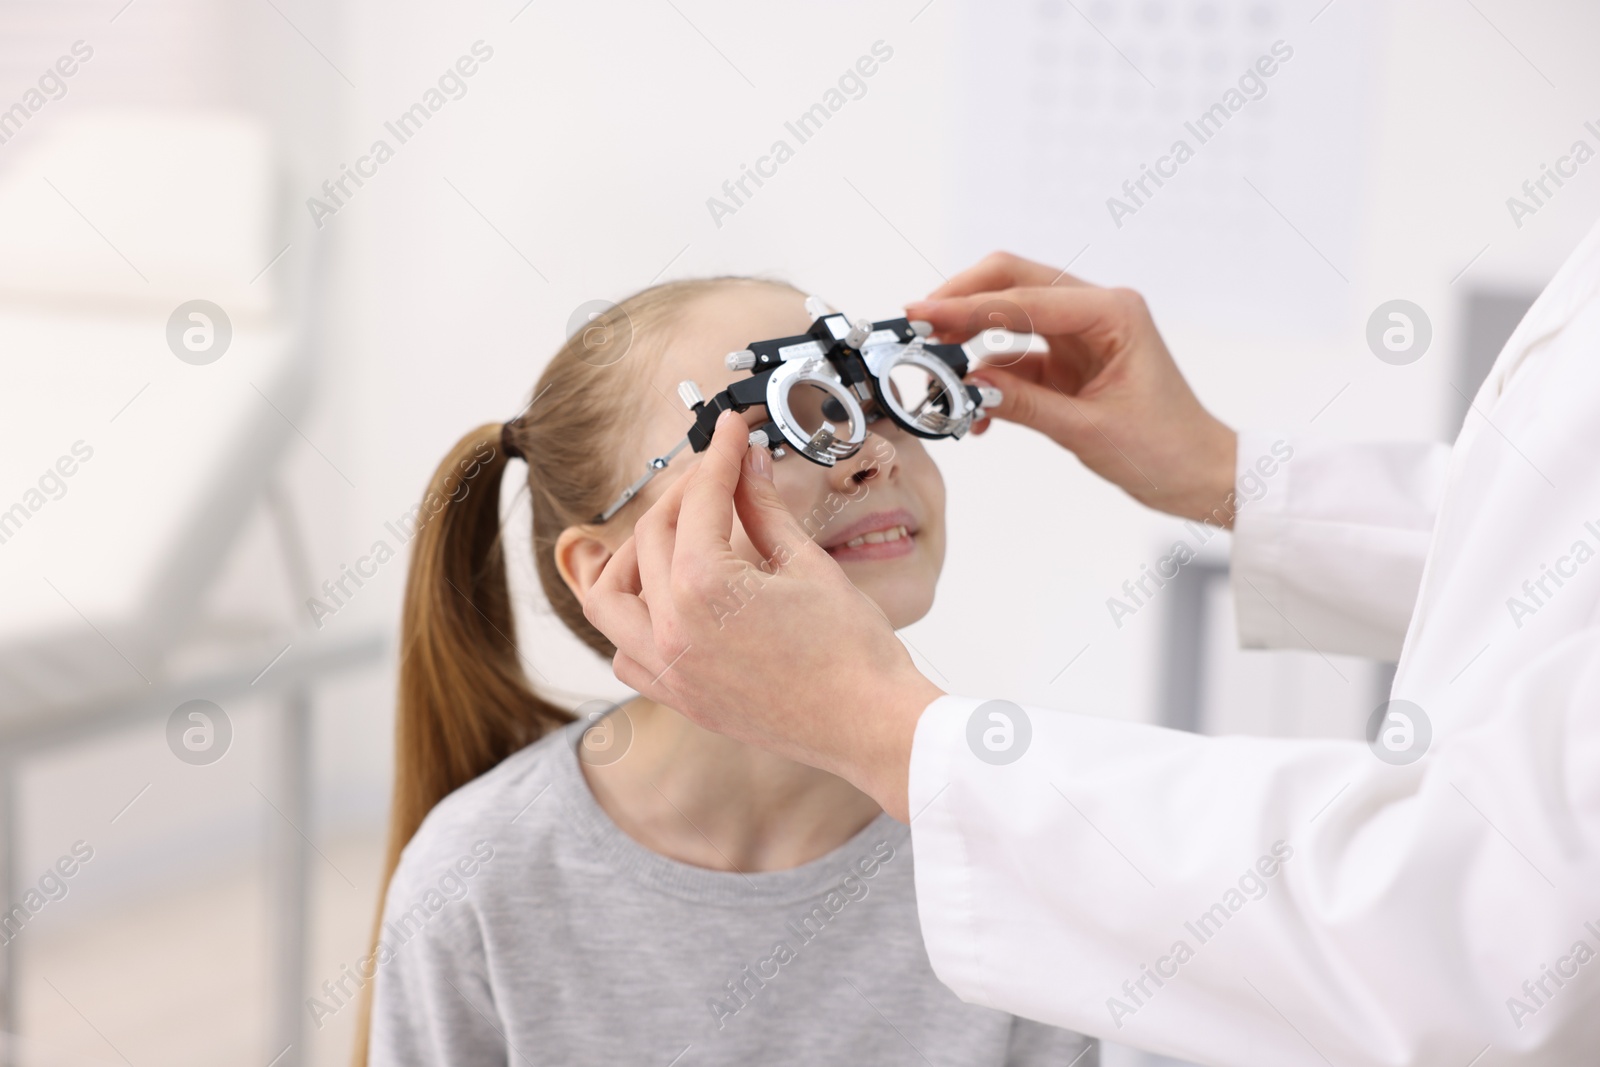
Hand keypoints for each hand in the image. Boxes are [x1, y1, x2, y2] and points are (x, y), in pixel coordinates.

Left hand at [583, 410, 944, 820]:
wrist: (870, 725)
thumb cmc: (853, 653)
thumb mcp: (808, 564)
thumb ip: (765, 508)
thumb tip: (748, 464)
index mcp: (704, 589)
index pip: (699, 500)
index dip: (718, 455)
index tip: (731, 432)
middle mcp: (672, 631)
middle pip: (651, 537)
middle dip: (682, 494)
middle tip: (717, 475)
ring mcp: (670, 670)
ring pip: (609, 600)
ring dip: (630, 557)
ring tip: (671, 534)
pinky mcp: (681, 698)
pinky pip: (625, 654)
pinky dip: (630, 623)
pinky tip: (664, 602)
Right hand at [906, 252, 1238, 525]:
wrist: (1198, 474)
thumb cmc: (1166, 448)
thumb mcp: (1088, 430)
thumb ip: (1024, 403)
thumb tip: (967, 385)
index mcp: (1112, 313)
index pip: (1024, 297)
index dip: (966, 306)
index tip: (922, 314)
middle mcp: (1096, 311)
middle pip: (1012, 282)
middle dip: (961, 301)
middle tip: (917, 326)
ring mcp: (1081, 333)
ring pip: (1008, 315)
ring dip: (969, 340)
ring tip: (935, 371)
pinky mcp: (1069, 359)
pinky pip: (1016, 355)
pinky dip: (989, 375)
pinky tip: (973, 408)